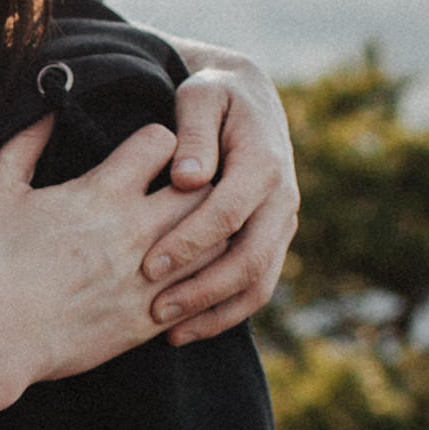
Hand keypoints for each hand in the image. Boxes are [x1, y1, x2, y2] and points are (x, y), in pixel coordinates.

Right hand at [0, 116, 200, 393]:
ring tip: (190, 232)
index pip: (164, 141)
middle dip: (199, 183)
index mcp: (103, 193)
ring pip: (216, 242)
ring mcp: (150, 278)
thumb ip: (24, 142)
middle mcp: (137, 231)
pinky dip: (203, 280)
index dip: (159, 140)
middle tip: (181, 190)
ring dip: (207, 232)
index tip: (149, 154)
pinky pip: (203, 293)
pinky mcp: (150, 320)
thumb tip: (48, 107)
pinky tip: (185, 276)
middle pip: (205, 189)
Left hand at [145, 41, 299, 342]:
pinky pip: (257, 287)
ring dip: (215, 312)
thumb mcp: (201, 96)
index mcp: (263, 163)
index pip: (228, 214)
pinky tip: (187, 329)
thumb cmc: (213, 95)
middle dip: (202, 291)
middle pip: (250, 259)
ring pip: (259, 283)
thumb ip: (194, 131)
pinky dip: (225, 313)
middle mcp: (281, 198)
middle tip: (154, 313)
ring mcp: (281, 224)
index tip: (147, 266)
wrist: (250, 99)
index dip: (188, 243)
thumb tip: (190, 177)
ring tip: (169, 334)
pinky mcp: (273, 241)